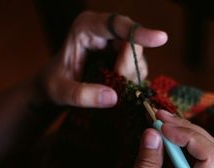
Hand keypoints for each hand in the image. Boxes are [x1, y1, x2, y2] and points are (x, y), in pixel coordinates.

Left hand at [39, 11, 167, 107]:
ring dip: (129, 78)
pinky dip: (130, 83)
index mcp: (86, 27)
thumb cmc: (53, 84)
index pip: (117, 25)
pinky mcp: (122, 58)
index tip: (160, 38)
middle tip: (114, 88)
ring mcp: (116, 44)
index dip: (139, 32)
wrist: (53, 86)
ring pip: (137, 58)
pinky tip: (115, 89)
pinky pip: (137, 69)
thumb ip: (81, 95)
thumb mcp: (60, 91)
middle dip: (128, 69)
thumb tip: (113, 97)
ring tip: (107, 89)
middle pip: (132, 44)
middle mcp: (105, 31)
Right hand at [109, 110, 213, 167]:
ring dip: (179, 131)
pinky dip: (172, 142)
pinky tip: (158, 131)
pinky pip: (184, 157)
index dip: (189, 135)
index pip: (211, 157)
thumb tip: (152, 132)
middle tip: (157, 115)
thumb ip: (144, 167)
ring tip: (156, 118)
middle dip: (185, 128)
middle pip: (209, 149)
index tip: (162, 126)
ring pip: (199, 149)